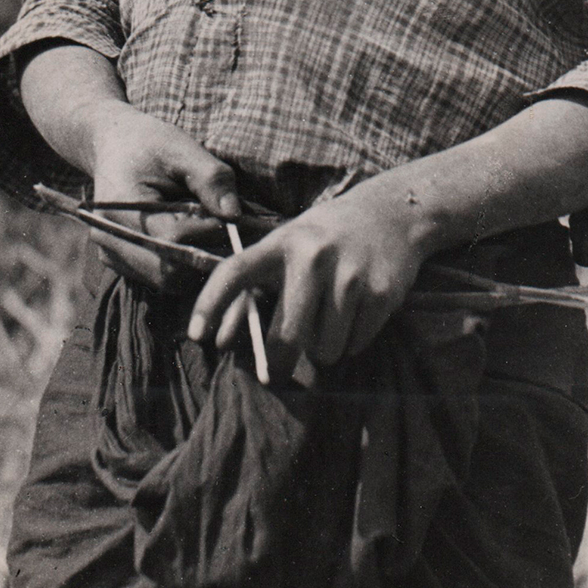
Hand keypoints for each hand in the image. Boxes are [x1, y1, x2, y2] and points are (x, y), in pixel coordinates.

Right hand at [89, 102, 240, 286]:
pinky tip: (194, 238)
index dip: (208, 233)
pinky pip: (160, 278)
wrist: (113, 145)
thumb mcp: (183, 149)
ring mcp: (111, 255)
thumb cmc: (149, 143)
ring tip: (210, 232)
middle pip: (169, 271)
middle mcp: (108, 239)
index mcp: (120, 206)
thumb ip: (210, 180)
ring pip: (167, 282)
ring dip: (197, 263)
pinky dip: (184, 265)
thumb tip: (234, 215)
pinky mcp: (121, 263)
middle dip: (206, 254)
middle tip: (228, 232)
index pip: (172, 240)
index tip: (231, 217)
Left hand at [187, 179, 429, 367]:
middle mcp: (313, 256)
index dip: (212, 304)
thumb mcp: (286, 249)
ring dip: (322, 350)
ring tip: (328, 322)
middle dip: (278, 363)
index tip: (197, 336)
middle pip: (286, 336)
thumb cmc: (324, 239)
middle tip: (275, 373)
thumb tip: (220, 342)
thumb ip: (251, 293)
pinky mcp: (380, 292)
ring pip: (324, 349)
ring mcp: (349, 275)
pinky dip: (351, 342)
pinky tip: (355, 314)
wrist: (391, 213)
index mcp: (281, 242)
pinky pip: (355, 345)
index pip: (236, 272)